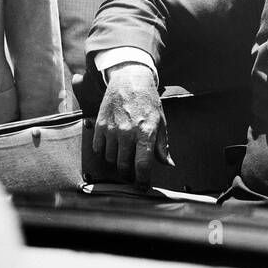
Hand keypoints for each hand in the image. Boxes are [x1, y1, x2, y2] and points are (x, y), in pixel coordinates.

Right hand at [92, 63, 171, 185]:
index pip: (142, 165)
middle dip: (128, 176)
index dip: (142, 180)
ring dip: (117, 163)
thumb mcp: (161, 122)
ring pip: (110, 159)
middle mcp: (127, 132)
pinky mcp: (100, 126)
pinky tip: (112, 149)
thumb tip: (168, 164)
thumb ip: (162, 145)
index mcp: (146, 132)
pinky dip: (105, 153)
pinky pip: (99, 149)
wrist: (129, 81)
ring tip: (124, 159)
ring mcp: (111, 129)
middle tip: (132, 178)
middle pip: (124, 166)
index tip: (143, 186)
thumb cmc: (148, 102)